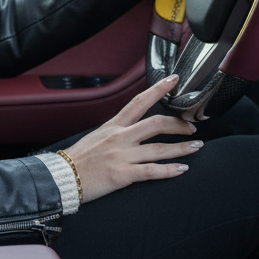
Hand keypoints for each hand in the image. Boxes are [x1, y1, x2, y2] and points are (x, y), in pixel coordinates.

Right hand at [62, 75, 200, 202]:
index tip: (174, 80)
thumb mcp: (97, 136)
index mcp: (114, 125)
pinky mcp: (122, 175)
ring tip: (196, 146)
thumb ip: (116, 131)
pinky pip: (151, 171)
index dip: (159, 89)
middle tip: (192, 127)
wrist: (62, 178)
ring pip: (159, 149)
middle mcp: (120, 137)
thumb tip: (132, 129)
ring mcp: (122, 156)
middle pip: (157, 124)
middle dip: (179, 124)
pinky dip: (169, 170)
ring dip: (182, 148)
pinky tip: (182, 169)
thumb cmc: (79, 159)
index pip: (140, 101)